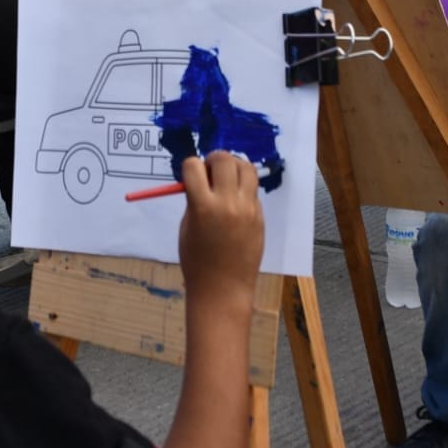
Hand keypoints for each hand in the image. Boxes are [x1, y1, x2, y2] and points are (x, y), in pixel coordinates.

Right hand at [178, 151, 263, 305]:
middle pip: (224, 159)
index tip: (191, 175)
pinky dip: (243, 187)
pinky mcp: (260, 215)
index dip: (190, 167)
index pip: (194, 165)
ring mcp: (248, 208)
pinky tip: (235, 200)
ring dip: (234, 166)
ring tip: (226, 179)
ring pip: (246, 167)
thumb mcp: (187, 227)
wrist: (223, 288)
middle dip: (214, 159)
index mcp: (202, 206)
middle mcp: (228, 202)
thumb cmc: (196, 261)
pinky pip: (253, 189)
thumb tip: (201, 179)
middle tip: (210, 170)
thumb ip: (194, 200)